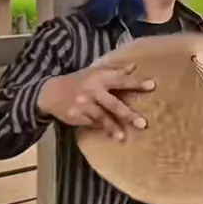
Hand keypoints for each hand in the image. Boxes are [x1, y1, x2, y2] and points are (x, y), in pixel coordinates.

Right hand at [37, 63, 155, 139]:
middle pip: (114, 104)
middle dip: (128, 114)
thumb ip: (114, 70)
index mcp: (99, 77)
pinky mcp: (77, 116)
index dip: (136, 82)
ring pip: (102, 118)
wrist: (50, 92)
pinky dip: (102, 129)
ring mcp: (84, 105)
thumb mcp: (94, 71)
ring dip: (114, 128)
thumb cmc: (78, 80)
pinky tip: (111, 135)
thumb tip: (134, 66)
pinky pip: (92, 124)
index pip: (121, 79)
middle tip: (143, 123)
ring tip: (123, 137)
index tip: (152, 85)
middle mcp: (93, 91)